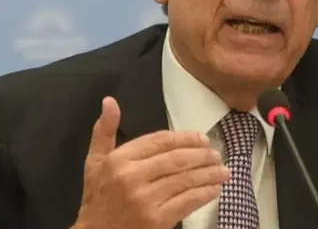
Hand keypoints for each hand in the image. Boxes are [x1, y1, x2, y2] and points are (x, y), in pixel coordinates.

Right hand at [71, 97, 229, 228]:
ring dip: (209, 174)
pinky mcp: (157, 220)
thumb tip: (110, 100)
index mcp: (119, 160)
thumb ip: (104, 131)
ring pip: (185, 180)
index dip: (184, 138)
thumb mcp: (94, 162)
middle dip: (201, 155)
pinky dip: (204, 194)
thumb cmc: (97, 198)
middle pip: (176, 159)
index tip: (202, 138)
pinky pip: (187, 202)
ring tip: (223, 170)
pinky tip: (215, 190)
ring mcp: (146, 200)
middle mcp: (132, 177)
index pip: (159, 141)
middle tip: (216, 154)